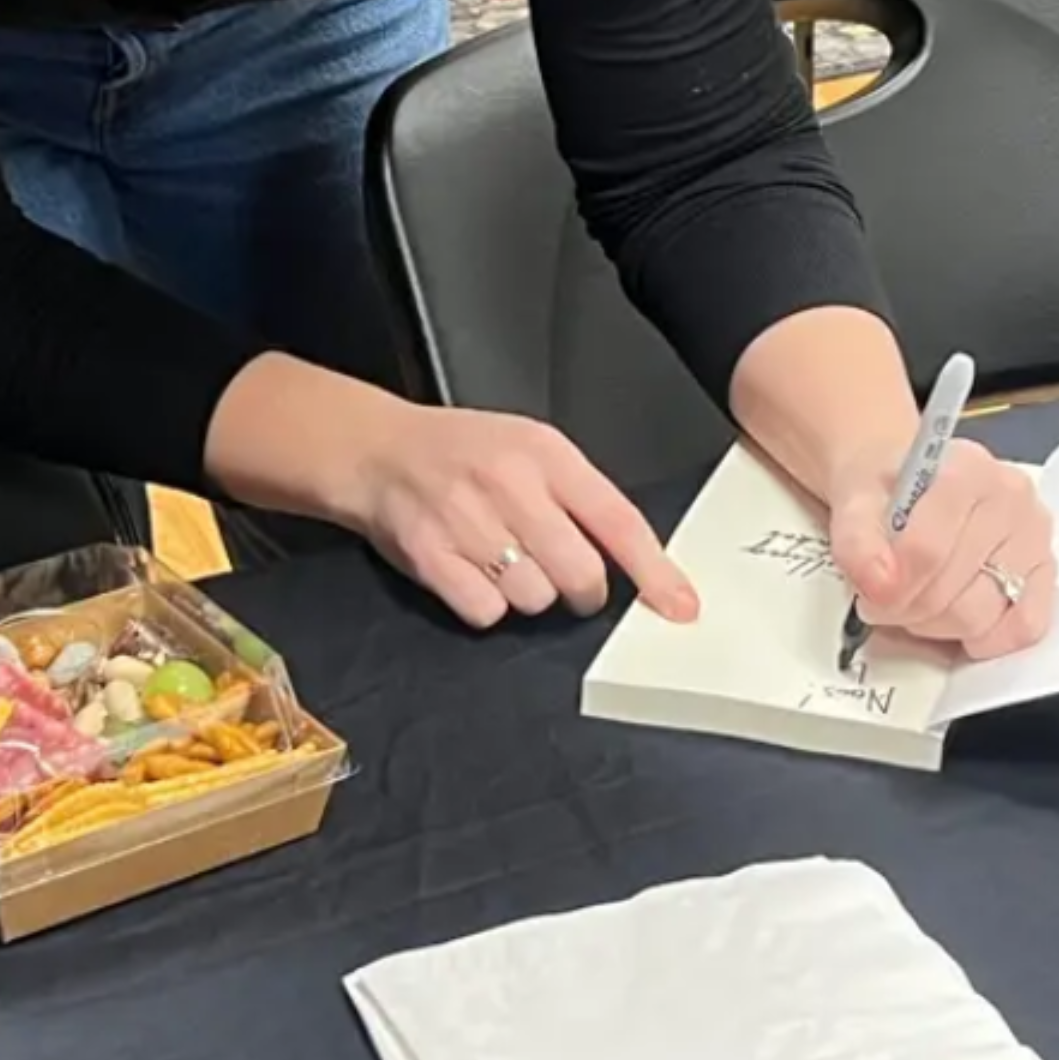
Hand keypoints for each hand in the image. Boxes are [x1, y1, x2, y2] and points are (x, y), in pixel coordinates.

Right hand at [351, 403, 700, 631]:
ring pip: (534, 598)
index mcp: (545, 453)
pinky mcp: (430, 556)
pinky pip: (485, 611)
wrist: (378, 451)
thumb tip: (636, 561)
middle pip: (579, 573)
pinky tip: (472, 574)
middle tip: (569, 582)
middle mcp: (509, 484)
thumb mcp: (530, 448)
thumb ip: (579, 496)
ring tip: (504, 562)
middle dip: (582, 591)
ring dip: (528, 595)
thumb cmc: (464, 453)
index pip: (617, 519)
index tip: (680, 606)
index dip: (654, 570)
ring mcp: (467, 521)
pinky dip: (485, 605)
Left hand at [828, 438, 1056, 659]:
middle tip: (882, 600)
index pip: (928, 551)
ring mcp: (1035, 536)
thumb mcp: (853, 501)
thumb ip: (858, 541)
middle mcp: (1010, 497)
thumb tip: (879, 585)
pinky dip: (983, 638)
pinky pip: (1024, 628)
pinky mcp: (1045, 572)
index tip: (869, 594)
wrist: (905, 481)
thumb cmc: (886, 489)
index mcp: (965, 468)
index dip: (892, 586)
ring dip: (936, 626)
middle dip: (906, 609)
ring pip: (981, 617)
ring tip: (913, 602)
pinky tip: (955, 622)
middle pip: (953, 593)